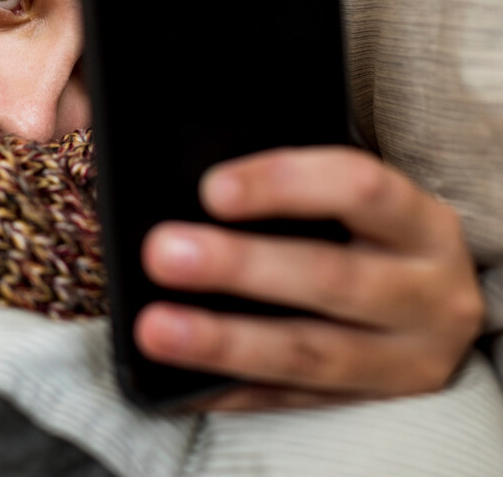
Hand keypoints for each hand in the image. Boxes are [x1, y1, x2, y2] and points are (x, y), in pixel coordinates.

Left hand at [134, 146, 484, 410]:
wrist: (435, 309)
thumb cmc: (373, 238)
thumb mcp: (360, 206)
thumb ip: (292, 196)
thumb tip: (192, 195)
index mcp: (422, 225)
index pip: (358, 187)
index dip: (283, 183)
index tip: (212, 189)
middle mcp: (428, 295)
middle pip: (330, 277)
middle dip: (239, 266)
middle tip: (162, 254)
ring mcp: (406, 360)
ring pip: (308, 353)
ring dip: (224, 341)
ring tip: (157, 329)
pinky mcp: (374, 407)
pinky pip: (291, 402)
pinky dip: (231, 391)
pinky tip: (181, 383)